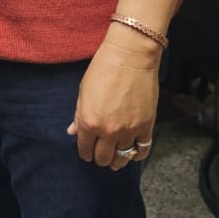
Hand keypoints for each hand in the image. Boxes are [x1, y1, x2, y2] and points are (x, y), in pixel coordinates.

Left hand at [67, 31, 159, 170]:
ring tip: (116, 160)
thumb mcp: (83, 91)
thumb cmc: (103, 69)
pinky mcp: (146, 125)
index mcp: (89, 122)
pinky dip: (137, 155)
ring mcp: (129, 130)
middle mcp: (108, 130)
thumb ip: (78, 115)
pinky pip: (143, 149)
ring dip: (117, 161)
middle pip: (103, 158)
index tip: (87, 153)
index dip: (85, 153)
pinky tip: (133, 153)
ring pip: (122, 158)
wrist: (130, 56)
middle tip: (101, 155)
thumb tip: (72, 132)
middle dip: (100, 158)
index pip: (84, 149)